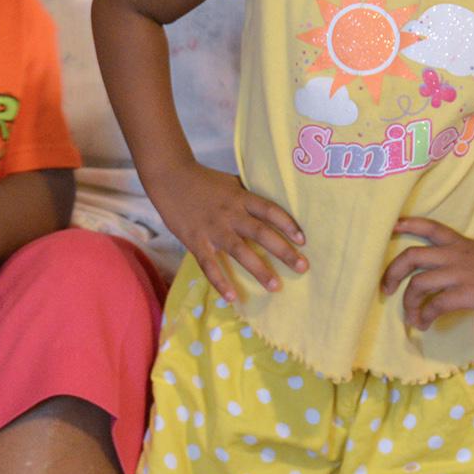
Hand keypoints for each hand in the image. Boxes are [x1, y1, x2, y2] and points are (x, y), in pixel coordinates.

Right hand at [144, 163, 305, 303]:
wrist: (170, 177)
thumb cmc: (203, 181)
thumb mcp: (230, 182)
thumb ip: (248, 195)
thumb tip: (272, 207)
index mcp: (241, 197)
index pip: (270, 210)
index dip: (288, 224)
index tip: (303, 240)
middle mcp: (231, 213)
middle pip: (261, 233)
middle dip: (284, 251)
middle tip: (303, 267)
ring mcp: (213, 228)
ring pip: (240, 251)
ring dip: (259, 269)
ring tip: (275, 286)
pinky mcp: (195, 241)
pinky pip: (209, 264)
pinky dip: (220, 281)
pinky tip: (232, 297)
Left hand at [384, 218, 473, 324]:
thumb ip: (463, 263)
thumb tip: (449, 283)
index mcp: (459, 243)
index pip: (430, 227)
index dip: (407, 225)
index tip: (391, 227)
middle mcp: (454, 255)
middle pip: (411, 256)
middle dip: (392, 272)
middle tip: (386, 288)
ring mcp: (459, 273)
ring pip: (418, 283)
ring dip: (408, 302)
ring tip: (410, 316)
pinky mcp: (466, 293)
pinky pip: (434, 304)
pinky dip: (424, 315)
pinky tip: (425, 323)